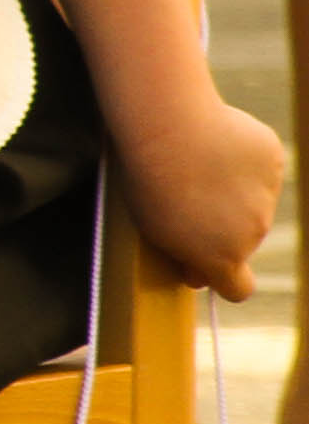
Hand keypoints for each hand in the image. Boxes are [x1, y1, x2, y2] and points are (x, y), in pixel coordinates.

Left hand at [114, 95, 283, 304]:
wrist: (171, 133)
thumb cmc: (150, 185)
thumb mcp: (157, 232)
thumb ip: (186, 256)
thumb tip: (198, 276)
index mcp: (223, 258)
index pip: (239, 289)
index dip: (224, 280)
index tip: (207, 267)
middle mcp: (253, 233)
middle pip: (240, 239)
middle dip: (220, 226)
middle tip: (187, 198)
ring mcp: (268, 196)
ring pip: (253, 201)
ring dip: (232, 191)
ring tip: (196, 167)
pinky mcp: (273, 161)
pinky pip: (258, 168)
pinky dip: (243, 161)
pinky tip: (216, 146)